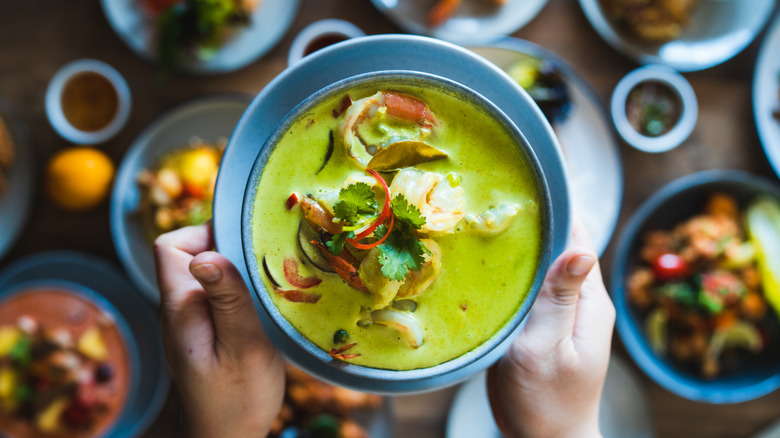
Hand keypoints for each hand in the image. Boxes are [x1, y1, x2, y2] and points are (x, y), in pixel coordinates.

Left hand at [154, 224, 284, 437]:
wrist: (228, 437)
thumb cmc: (238, 398)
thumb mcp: (242, 346)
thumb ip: (227, 299)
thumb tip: (204, 255)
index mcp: (181, 309)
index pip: (170, 247)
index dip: (202, 234)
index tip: (241, 243)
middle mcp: (179, 311)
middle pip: (189, 255)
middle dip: (227, 247)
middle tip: (265, 261)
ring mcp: (191, 322)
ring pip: (206, 275)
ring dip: (237, 269)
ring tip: (270, 279)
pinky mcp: (206, 331)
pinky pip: (217, 295)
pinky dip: (239, 289)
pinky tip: (264, 301)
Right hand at [487, 219, 614, 437]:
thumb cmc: (545, 401)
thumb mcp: (546, 347)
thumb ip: (560, 299)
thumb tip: (583, 248)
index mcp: (589, 303)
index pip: (579, 240)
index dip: (558, 210)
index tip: (529, 186)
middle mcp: (581, 303)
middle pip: (561, 249)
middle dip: (534, 225)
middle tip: (494, 202)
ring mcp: (564, 315)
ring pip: (545, 267)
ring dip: (523, 249)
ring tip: (487, 225)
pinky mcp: (546, 326)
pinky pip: (533, 289)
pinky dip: (515, 274)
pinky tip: (490, 266)